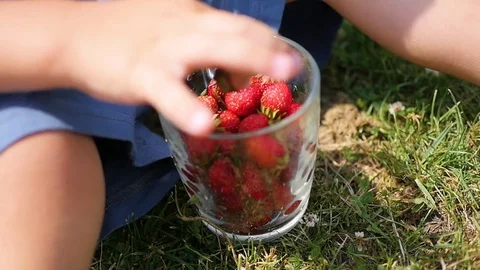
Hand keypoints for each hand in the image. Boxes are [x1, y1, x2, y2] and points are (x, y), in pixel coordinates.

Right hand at [63, 0, 300, 135]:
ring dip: (250, 62)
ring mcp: (164, 48)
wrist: (75, 34)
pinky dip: (188, 108)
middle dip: (269, 48)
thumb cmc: (128, 34)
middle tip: (296, 66)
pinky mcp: (141, 74)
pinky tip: (207, 124)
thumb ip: (207, 45)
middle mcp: (185, 24)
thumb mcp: (172, 28)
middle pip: (235, 31)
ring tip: (281, 76)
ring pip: (212, 51)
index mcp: (194, 14)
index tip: (289, 59)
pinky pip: (169, 92)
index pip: (239, 23)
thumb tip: (241, 75)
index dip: (267, 41)